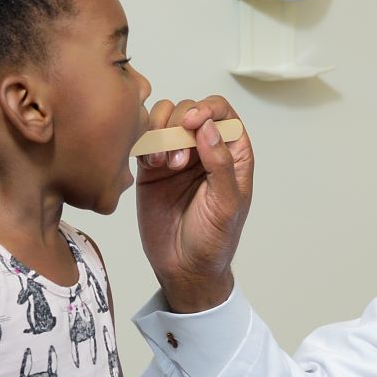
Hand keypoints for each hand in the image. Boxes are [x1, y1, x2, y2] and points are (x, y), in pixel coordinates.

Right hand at [136, 96, 253, 312]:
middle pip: (189, 110)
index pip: (222, 113)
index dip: (207, 108)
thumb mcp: (226, 204)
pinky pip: (145, 138)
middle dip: (179, 125)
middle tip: (177, 161)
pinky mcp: (152, 167)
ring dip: (160, 131)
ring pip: (164, 119)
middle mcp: (205, 149)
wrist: (183, 267)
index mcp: (232, 154)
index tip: (192, 122)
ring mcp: (177, 155)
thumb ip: (221, 164)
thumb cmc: (214, 239)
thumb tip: (208, 127)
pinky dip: (144, 142)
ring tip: (161, 163)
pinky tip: (149, 164)